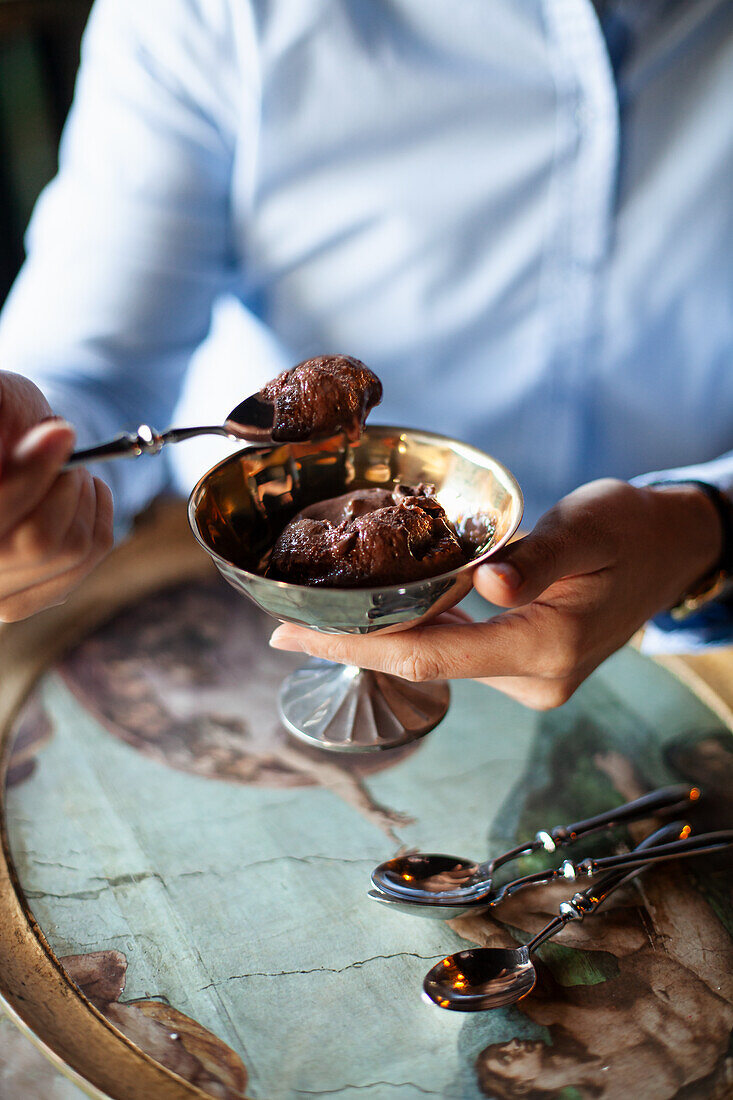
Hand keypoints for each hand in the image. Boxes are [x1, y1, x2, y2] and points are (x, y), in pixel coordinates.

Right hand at [0, 371, 113, 621]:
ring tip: (74, 475)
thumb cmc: (0, 424)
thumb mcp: (1, 403)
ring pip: (70, 552)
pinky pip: (86, 562)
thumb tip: (59, 437)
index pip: (2, 505)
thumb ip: (9, 415)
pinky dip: (99, 521)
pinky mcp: (20, 601)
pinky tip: (89, 496)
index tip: (62, 432)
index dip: (34, 472)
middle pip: (38, 542)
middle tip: (69, 461)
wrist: (0, 456)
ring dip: (86, 501)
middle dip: (67, 489)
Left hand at [269, 478, 723, 708]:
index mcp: (545, 648)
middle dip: (354, 645)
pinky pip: (460, 651)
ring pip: (440, 659)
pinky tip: (384, 610)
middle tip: (285, 626)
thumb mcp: (590, 526)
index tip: (291, 639)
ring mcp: (531, 680)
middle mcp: (534, 680)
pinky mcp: (528, 667)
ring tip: (321, 614)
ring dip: (383, 637)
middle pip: (425, 662)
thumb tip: (489, 581)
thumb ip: (540, 557)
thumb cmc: (632, 529)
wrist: (672, 551)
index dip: (356, 648)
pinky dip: (419, 630)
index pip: (429, 655)